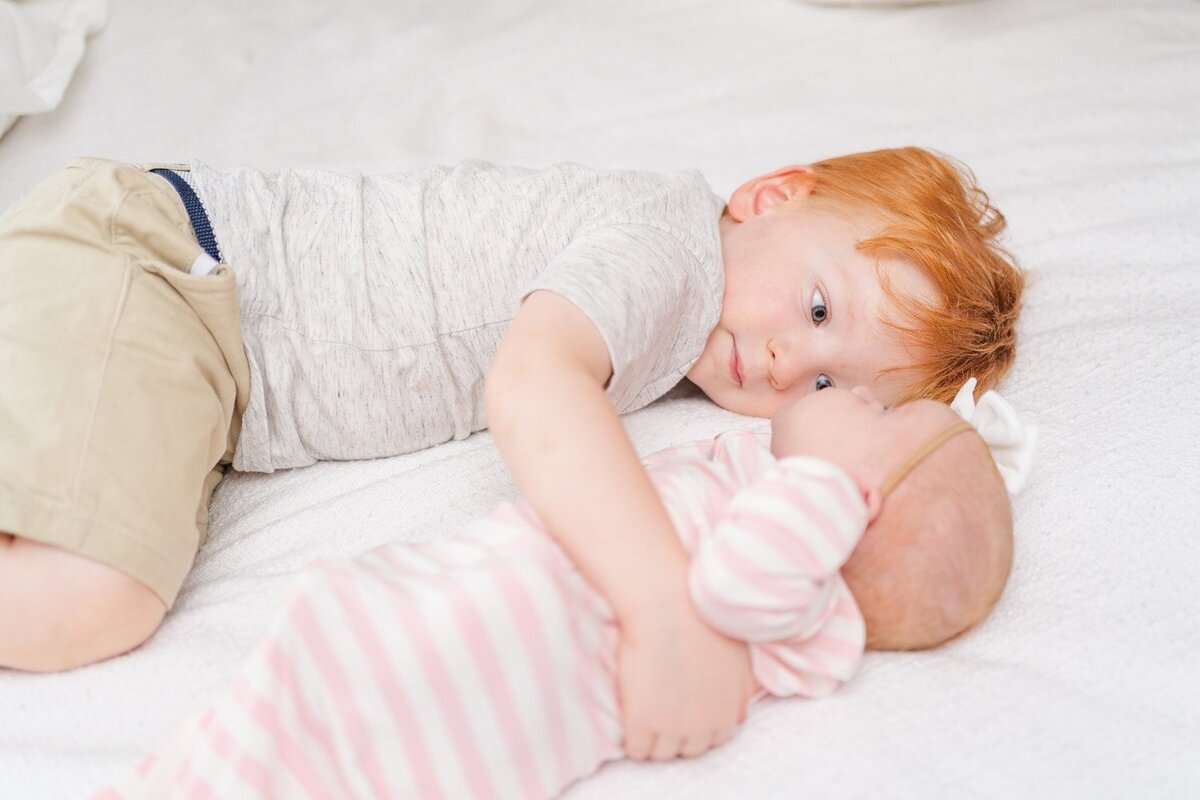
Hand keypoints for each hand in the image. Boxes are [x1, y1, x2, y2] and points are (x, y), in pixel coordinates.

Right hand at [617, 591, 756, 760]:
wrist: (666, 606)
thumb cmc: (700, 618)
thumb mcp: (737, 654)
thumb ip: (741, 686)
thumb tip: (739, 708)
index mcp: (730, 710)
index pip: (715, 738)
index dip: (697, 724)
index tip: (683, 710)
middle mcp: (706, 726)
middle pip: (689, 749)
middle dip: (677, 734)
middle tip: (660, 711)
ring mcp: (674, 728)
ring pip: (662, 754)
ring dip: (653, 740)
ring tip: (641, 717)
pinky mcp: (642, 724)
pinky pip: (637, 750)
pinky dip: (631, 739)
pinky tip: (628, 719)